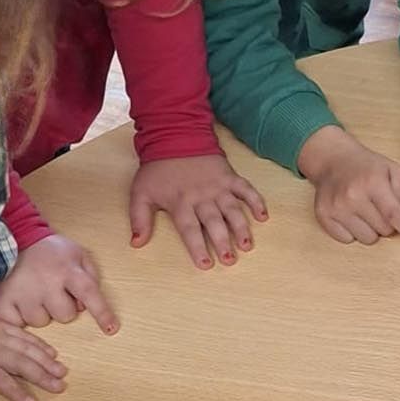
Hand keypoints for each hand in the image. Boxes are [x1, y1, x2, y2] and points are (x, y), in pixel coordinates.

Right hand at [0, 234, 117, 332]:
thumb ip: (90, 276)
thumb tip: (86, 305)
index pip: (89, 294)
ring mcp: (23, 294)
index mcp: (68, 270)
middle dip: (63, 308)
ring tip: (35, 293)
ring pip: (41, 322)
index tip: (111, 329)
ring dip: (41, 312)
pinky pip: (18, 324)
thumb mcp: (77, 254)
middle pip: (65, 316)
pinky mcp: (3, 301)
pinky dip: (19, 316)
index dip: (102, 313)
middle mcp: (47, 283)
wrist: (13, 238)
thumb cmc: (49, 251)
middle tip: (53, 292)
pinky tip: (20, 300)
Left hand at [0, 312, 66, 400]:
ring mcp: (0, 336)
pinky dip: (40, 344)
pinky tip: (52, 352)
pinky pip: (25, 335)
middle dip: (42, 376)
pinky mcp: (3, 325)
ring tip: (61, 371)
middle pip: (21, 364)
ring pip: (27, 349)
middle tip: (60, 386)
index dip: (16, 392)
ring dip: (46, 360)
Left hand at [129, 154, 267, 268]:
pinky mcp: (229, 176)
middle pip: (214, 222)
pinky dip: (256, 201)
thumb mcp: (140, 193)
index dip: (198, 247)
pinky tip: (263, 216)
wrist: (175, 136)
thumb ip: (139, 219)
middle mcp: (201, 196)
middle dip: (222, 242)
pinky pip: (246, 189)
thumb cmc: (157, 169)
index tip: (206, 264)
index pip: (190, 229)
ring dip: (241, 227)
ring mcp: (217, 186)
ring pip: (232, 209)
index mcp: (180, 203)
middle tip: (230, 260)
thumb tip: (136, 243)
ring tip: (246, 245)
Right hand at [298, 126, 399, 248]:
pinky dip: (353, 232)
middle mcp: (353, 196)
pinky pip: (346, 239)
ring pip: (366, 238)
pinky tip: (351, 215)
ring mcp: (336, 207)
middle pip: (383, 230)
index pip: (394, 214)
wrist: (332, 159)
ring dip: (371, 230)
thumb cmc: (366, 166)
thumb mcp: (391, 168)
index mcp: (373, 182)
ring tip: (366, 212)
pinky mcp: (323, 215)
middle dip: (388, 224)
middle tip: (381, 209)